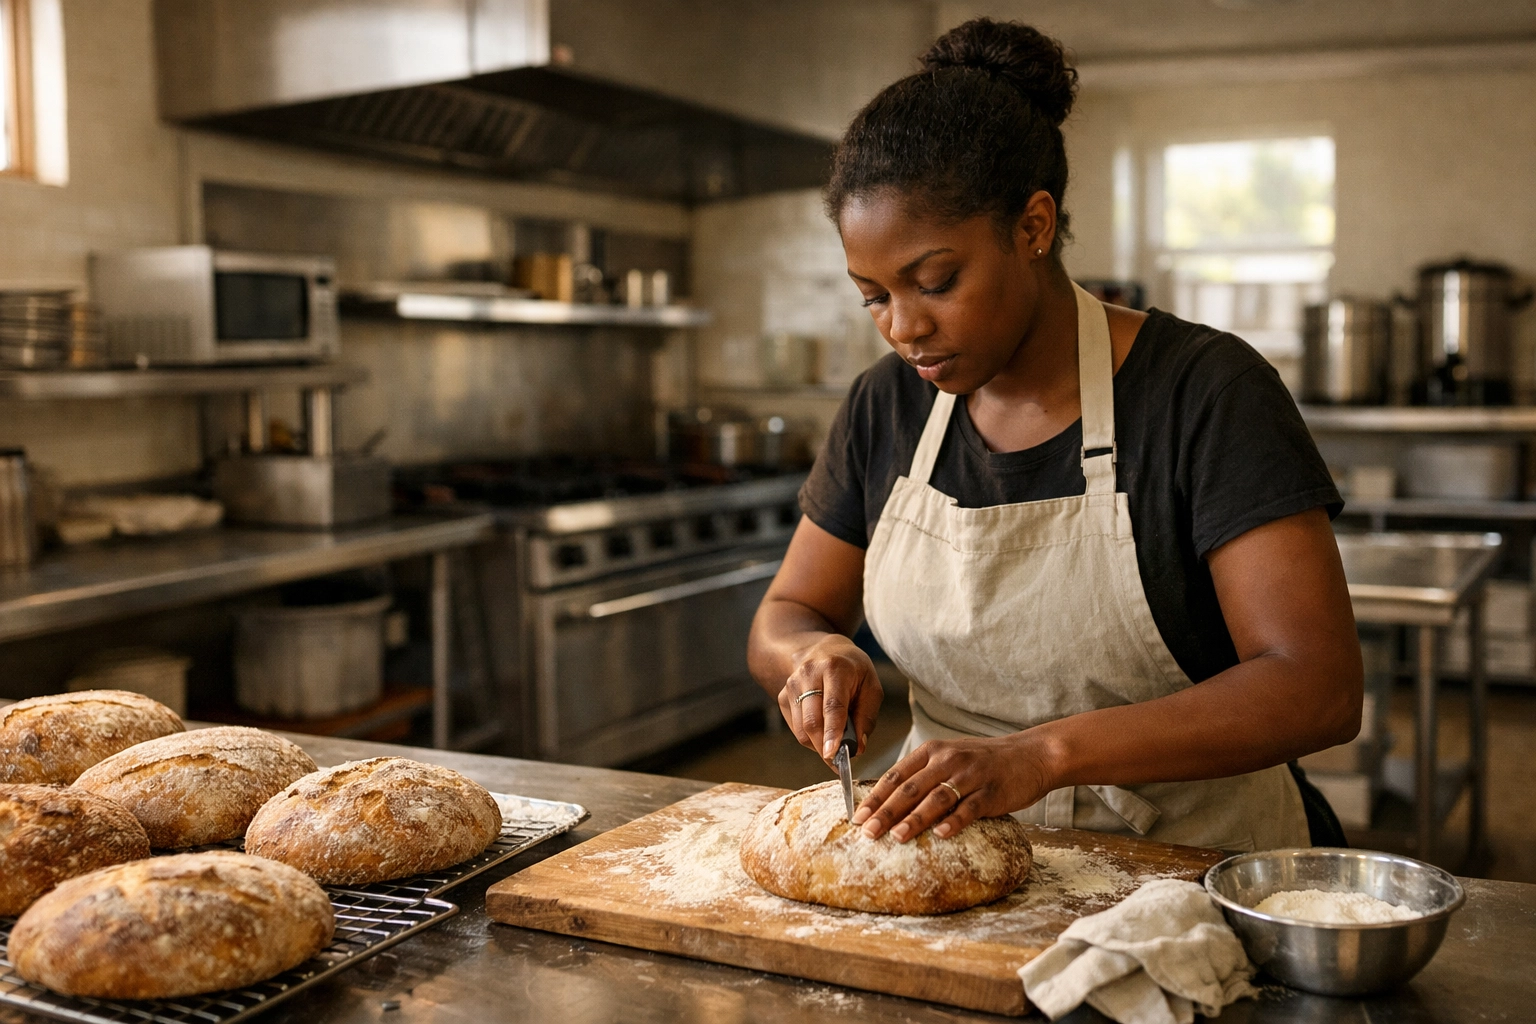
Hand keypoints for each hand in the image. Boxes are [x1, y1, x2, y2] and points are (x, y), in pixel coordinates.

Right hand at [778, 634, 882, 763]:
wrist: (820, 648)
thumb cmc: (851, 668)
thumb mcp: (870, 685)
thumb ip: (867, 716)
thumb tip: (859, 748)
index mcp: (835, 668)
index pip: (833, 706)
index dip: (833, 732)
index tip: (834, 755)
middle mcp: (808, 675)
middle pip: (812, 721)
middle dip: (825, 747)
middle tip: (840, 763)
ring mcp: (792, 685)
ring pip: (802, 729)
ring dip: (819, 745)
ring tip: (835, 743)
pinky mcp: (782, 696)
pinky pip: (796, 728)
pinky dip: (811, 738)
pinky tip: (823, 730)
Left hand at [853, 734, 1053, 841]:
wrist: (1031, 755)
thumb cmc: (984, 762)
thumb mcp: (950, 757)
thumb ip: (922, 774)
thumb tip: (887, 801)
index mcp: (933, 751)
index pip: (896, 775)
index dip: (875, 797)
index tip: (856, 817)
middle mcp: (948, 760)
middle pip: (910, 788)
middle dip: (885, 811)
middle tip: (867, 832)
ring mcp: (970, 775)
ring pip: (936, 798)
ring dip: (914, 818)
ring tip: (896, 836)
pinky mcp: (991, 791)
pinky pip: (970, 808)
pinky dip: (954, 821)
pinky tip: (941, 834)